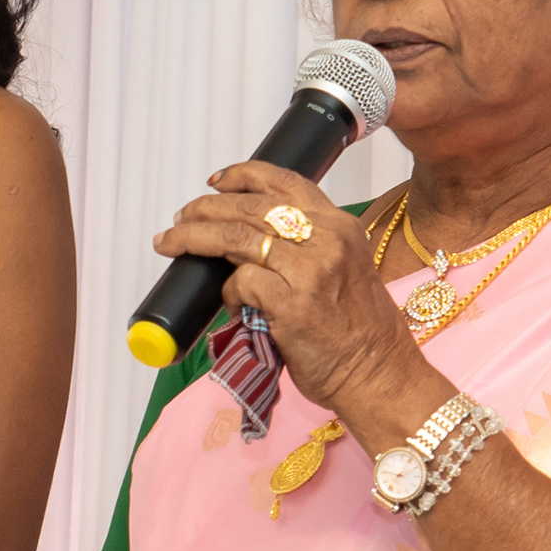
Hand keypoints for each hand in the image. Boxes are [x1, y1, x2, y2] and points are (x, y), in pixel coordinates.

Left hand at [148, 164, 428, 428]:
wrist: (380, 374)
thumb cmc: (360, 331)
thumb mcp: (344, 269)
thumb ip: (308, 247)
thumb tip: (249, 241)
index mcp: (341, 226)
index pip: (286, 182)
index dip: (243, 175)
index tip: (216, 181)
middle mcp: (327, 240)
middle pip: (251, 207)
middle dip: (205, 208)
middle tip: (181, 216)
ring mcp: (309, 271)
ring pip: (235, 237)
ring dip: (194, 237)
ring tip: (171, 242)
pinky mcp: (291, 305)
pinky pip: (241, 282)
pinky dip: (228, 292)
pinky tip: (232, 305)